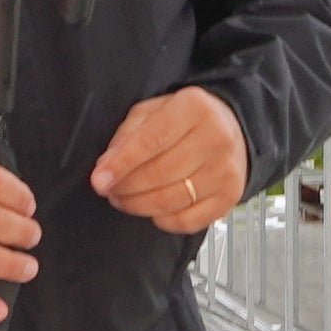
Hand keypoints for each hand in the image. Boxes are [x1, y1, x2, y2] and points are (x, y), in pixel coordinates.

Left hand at [88, 87, 252, 236]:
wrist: (231, 129)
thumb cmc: (184, 120)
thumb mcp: (152, 112)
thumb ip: (127, 136)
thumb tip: (106, 168)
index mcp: (194, 109)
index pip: (151, 141)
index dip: (122, 164)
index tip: (99, 181)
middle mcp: (216, 139)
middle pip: (160, 174)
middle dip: (126, 187)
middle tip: (110, 190)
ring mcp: (226, 171)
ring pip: (171, 200)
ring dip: (138, 205)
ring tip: (123, 199)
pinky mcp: (230, 196)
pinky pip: (187, 221)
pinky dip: (162, 220)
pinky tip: (153, 210)